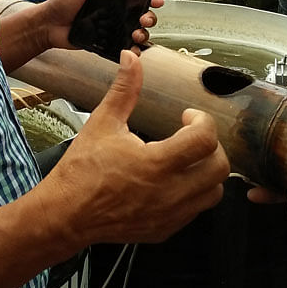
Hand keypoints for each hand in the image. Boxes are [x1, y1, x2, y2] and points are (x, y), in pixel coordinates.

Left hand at [40, 0, 163, 52]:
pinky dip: (132, 49)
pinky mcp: (105, 43)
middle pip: (140, 14)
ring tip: (136, 33)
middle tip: (144, 19)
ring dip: (142, 33)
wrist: (47, 26)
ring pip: (136, 31)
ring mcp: (110, 28)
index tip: (155, 0)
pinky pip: (124, 46)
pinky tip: (132, 48)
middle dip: (148, 17)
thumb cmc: (60, 4)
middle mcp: (113, 11)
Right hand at [40, 50, 228, 249]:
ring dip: (206, 171)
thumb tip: (131, 58)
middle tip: (191, 135)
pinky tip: (172, 179)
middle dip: (211, 145)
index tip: (187, 116)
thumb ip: (124, 89)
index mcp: (156, 163)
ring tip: (185, 158)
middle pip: (220, 168)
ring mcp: (170, 215)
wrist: (67, 213)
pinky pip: (196, 210)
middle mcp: (169, 192)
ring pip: (214, 192)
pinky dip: (193, 192)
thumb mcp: (103, 122)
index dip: (202, 121)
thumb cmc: (82, 169)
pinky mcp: (166, 229)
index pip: (205, 140)